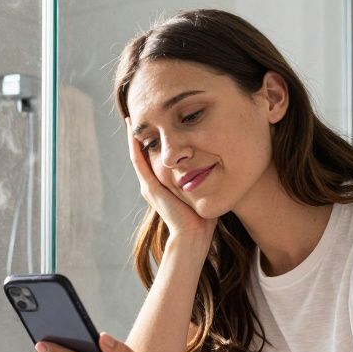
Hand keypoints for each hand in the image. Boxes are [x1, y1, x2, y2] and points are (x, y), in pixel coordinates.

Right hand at [126, 117, 213, 242]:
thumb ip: (206, 180)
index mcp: (163, 186)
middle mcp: (152, 185)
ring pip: (137, 155)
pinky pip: (138, 162)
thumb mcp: (203, 192)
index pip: (155, 159)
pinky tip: (133, 132)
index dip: (154, 142)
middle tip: (139, 115)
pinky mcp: (150, 188)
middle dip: (141, 136)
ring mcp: (149, 186)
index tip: (156, 124)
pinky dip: (134, 146)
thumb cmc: (202, 219)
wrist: (193, 236)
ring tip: (131, 119)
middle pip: (143, 155)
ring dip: (134, 137)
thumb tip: (221, 165)